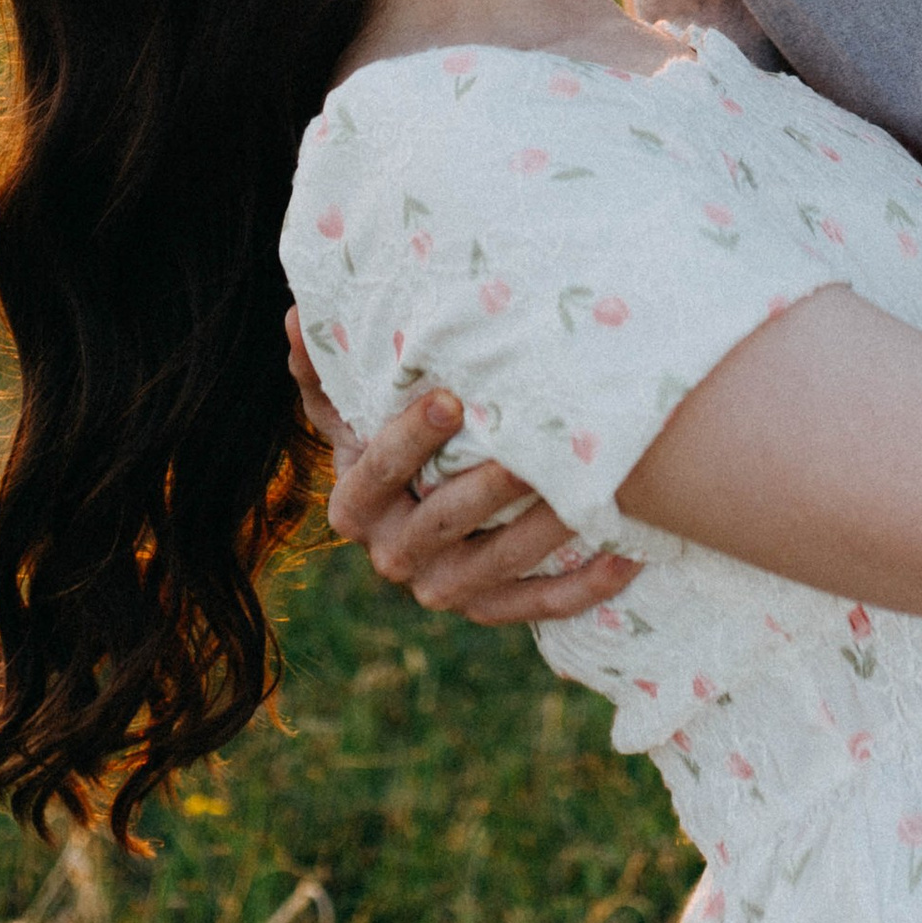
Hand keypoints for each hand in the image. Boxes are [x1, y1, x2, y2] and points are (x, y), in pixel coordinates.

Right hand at [285, 308, 637, 624]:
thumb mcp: (353, 407)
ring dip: (545, 533)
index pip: (377, 472)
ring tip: (591, 493)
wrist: (424, 510)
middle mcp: (393, 555)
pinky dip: (584, 586)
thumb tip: (294, 313)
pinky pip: (539, 606)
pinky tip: (627, 556)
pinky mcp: (490, 609)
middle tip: (532, 449)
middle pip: (440, 522)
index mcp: (354, 504)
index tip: (450, 399)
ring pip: (495, 567)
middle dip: (486, 486)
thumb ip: (325, 370)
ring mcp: (442, 589)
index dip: (410, 439)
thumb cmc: (392, 437)